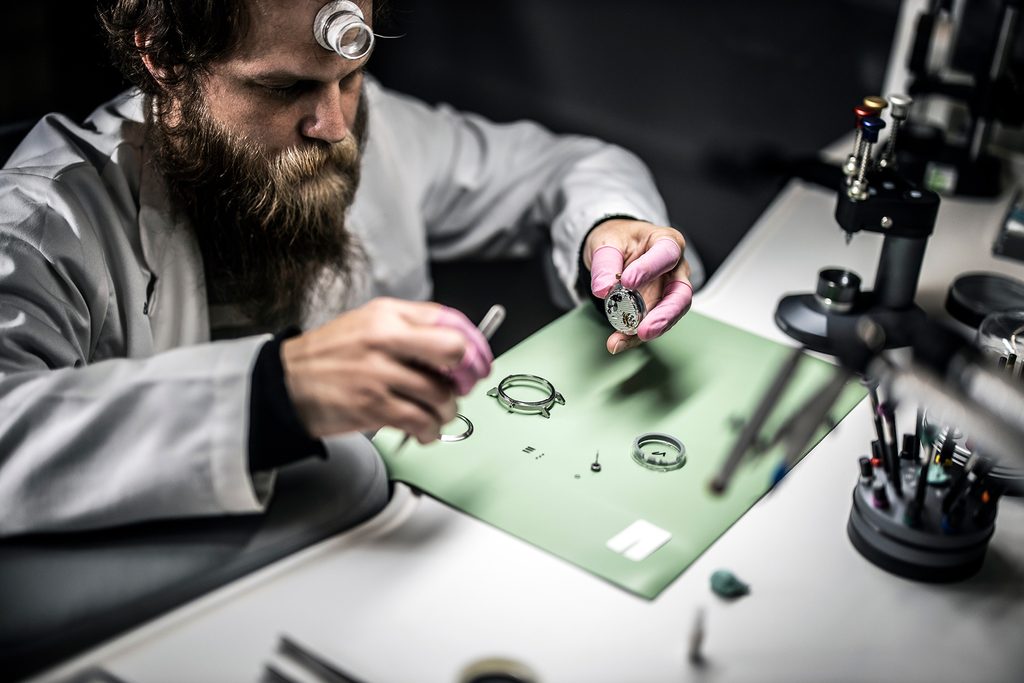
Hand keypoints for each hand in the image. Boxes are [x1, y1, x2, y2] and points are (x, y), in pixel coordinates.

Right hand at [281, 298, 492, 443]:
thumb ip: (410, 328)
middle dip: (464, 374)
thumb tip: (457, 345)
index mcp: (387, 315)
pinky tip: (424, 430)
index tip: (478, 362)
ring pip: (440, 394)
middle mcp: (385, 339)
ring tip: (436, 413)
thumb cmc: (329, 356)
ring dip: (447, 411)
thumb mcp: (368, 324)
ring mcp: (379, 374)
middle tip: (460, 386)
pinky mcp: (373, 406)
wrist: (284, 383)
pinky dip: (430, 432)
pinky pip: (421, 422)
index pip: (448, 320)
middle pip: (452, 351)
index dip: (473, 345)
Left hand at [584, 219, 692, 353]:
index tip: (628, 281)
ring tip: (623, 339)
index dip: (650, 268)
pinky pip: (650, 325)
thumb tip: (603, 289)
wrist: (616, 249)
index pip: (667, 254)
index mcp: (667, 242)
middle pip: (681, 293)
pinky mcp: (657, 308)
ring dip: (648, 330)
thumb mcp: (606, 242)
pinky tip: (618, 342)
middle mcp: (675, 268)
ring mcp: (669, 290)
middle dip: (665, 314)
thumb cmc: (618, 240)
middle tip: (644, 329)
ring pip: (669, 315)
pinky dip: (633, 336)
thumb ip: (605, 263)